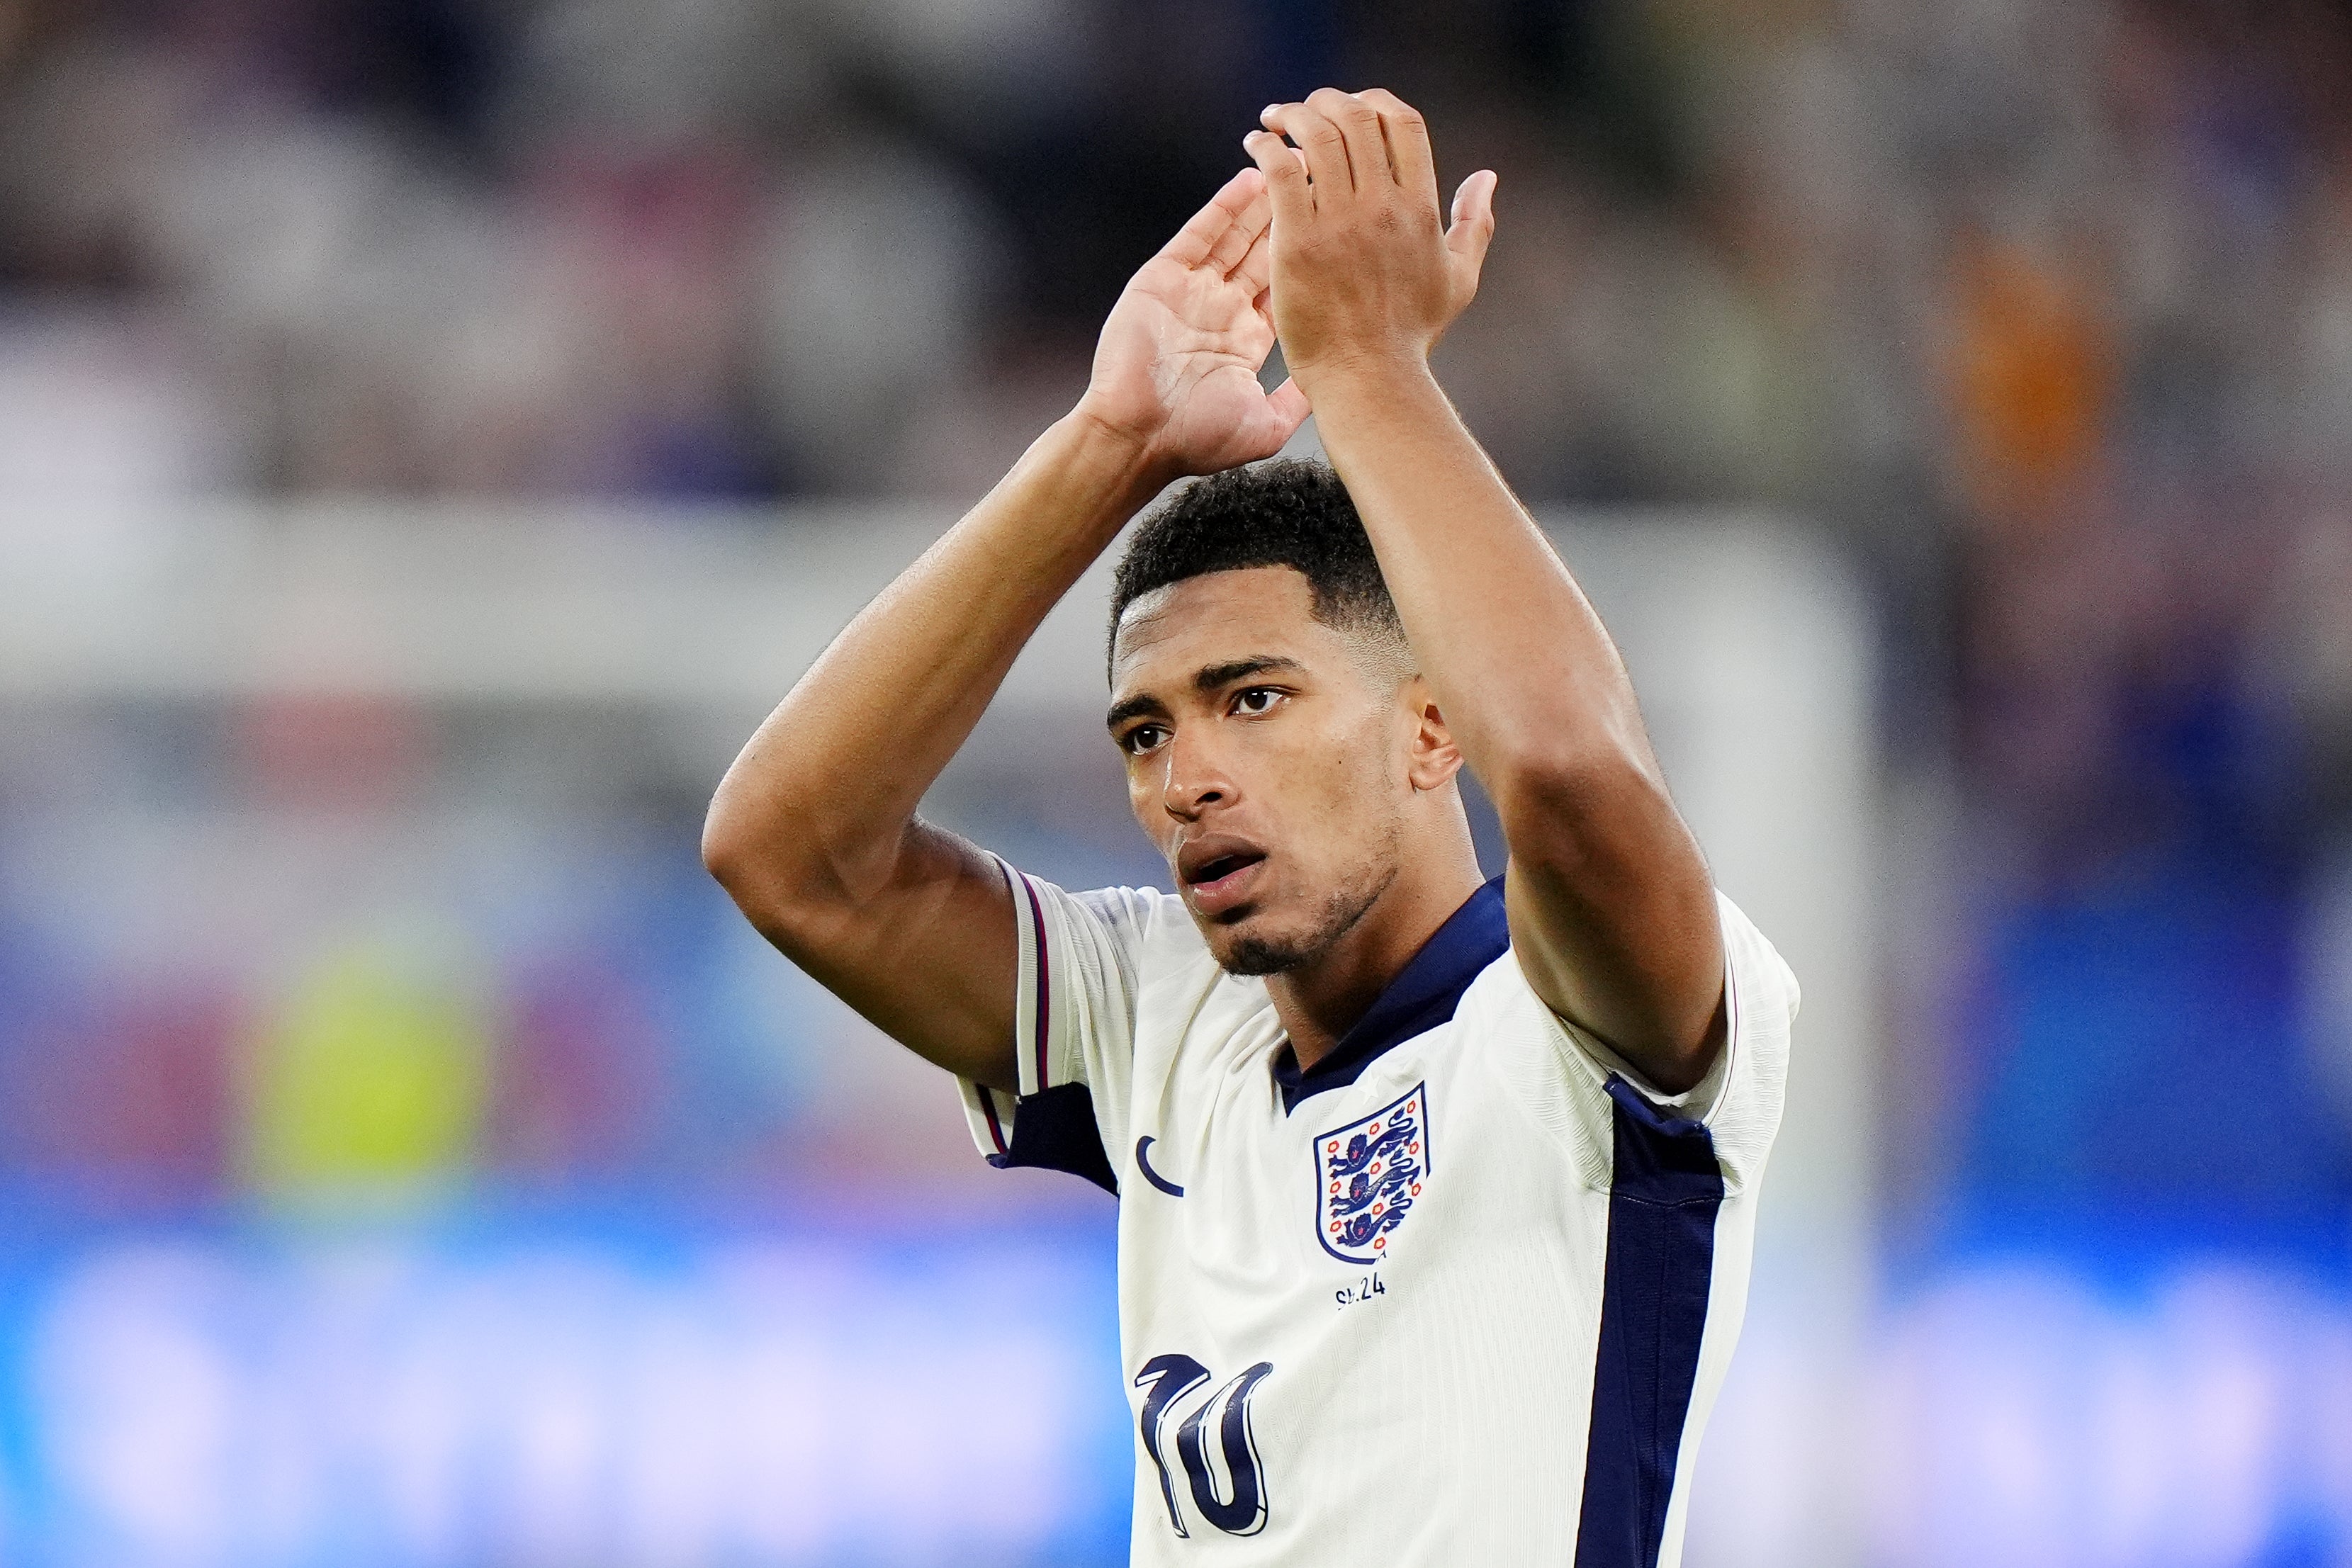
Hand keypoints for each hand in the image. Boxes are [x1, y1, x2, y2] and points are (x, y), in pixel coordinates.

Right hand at [1075, 168, 1312, 481]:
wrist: (1137, 439)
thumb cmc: (1195, 440)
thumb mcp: (1265, 426)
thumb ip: (1298, 401)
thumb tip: (1335, 386)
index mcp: (1247, 341)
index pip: (1288, 284)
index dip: (1315, 253)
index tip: (1344, 225)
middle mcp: (1222, 310)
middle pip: (1265, 251)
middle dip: (1295, 215)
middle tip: (1325, 179)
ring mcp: (1191, 293)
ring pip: (1235, 236)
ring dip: (1264, 201)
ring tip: (1293, 166)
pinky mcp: (1160, 280)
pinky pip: (1198, 235)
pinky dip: (1222, 207)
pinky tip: (1248, 180)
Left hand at [1243, 89, 1496, 394]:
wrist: (1369, 379)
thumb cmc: (1411, 336)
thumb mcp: (1459, 278)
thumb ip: (1475, 223)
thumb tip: (1487, 176)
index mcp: (1420, 207)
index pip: (1401, 122)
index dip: (1373, 101)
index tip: (1349, 106)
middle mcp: (1383, 207)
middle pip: (1355, 118)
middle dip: (1325, 100)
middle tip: (1302, 110)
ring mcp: (1340, 223)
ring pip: (1317, 136)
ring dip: (1292, 115)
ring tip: (1275, 120)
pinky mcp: (1299, 243)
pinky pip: (1280, 172)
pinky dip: (1266, 147)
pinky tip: (1256, 145)